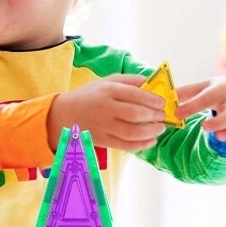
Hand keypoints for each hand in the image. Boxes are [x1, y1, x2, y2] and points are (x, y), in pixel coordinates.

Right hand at [47, 75, 166, 151]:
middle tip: (162, 116)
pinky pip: (125, 145)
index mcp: (108, 90)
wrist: (63, 114)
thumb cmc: (89, 96)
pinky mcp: (102, 140)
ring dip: (151, 132)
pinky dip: (141, 145)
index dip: (154, 100)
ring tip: (159, 129)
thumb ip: (130, 81)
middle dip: (155, 116)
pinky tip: (150, 141)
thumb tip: (153, 84)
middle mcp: (106, 108)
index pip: (136, 94)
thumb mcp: (107, 82)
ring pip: (133, 132)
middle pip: (136, 114)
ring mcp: (103, 126)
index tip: (162, 103)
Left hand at [175, 76, 225, 150]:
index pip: (208, 97)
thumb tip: (162, 99)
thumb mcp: (201, 87)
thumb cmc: (216, 91)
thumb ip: (183, 93)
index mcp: (221, 90)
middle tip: (204, 128)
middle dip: (221, 121)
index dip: (193, 106)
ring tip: (219, 138)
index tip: (177, 114)